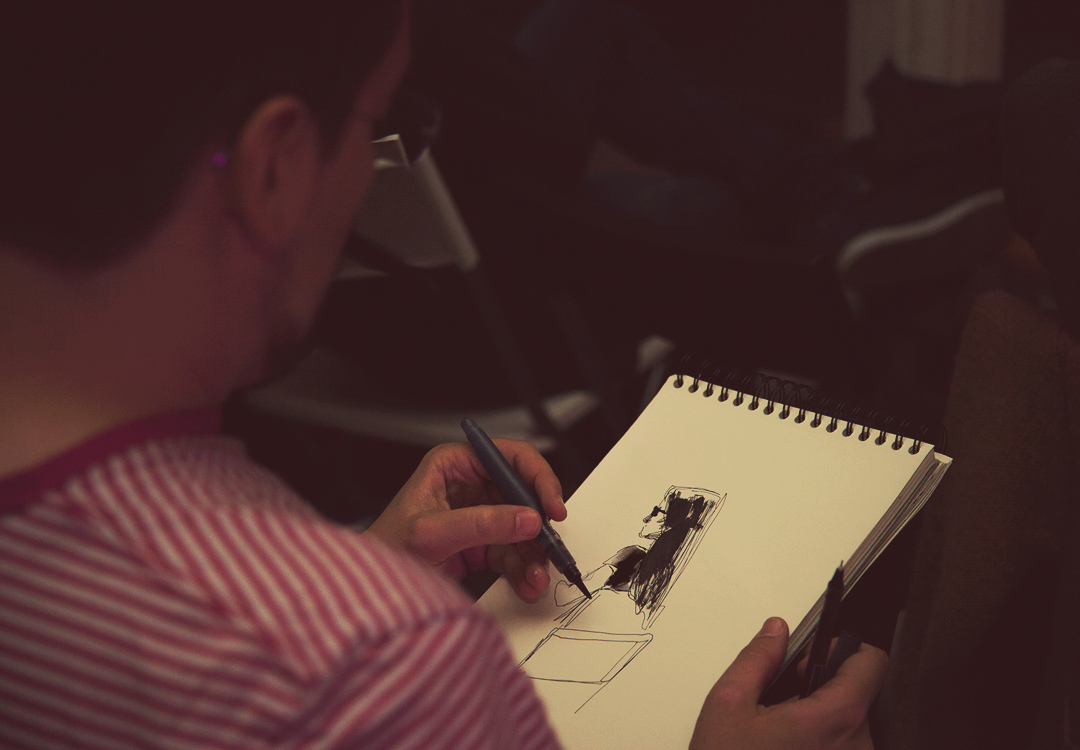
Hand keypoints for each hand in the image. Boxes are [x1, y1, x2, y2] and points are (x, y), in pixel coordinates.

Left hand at [364, 440, 566, 600]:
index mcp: (454, 464)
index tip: (550, 506)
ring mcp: (479, 514)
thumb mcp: (433, 531)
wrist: (373, 587)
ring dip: (534, 554)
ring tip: (536, 576)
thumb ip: (482, 524)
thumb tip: (527, 519)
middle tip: (551, 547)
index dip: (537, 477)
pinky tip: (527, 582)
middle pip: (523, 495)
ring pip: (523, 527)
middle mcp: (470, 484)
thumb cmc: (386, 547)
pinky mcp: (482, 543)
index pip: (509, 457)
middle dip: (539, 524)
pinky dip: (524, 568)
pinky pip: (514, 551)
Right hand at [690, 618, 887, 749]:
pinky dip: (823, 742)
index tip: (815, 658)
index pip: (872, 664)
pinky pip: (846, 748)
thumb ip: (758, 659)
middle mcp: (857, 747)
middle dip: (824, 687)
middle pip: (859, 694)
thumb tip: (776, 631)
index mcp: (834, 720)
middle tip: (784, 701)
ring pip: (852, 724)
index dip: (844, 650)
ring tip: (783, 734)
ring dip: (823, 718)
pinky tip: (789, 749)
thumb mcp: (728, 704)